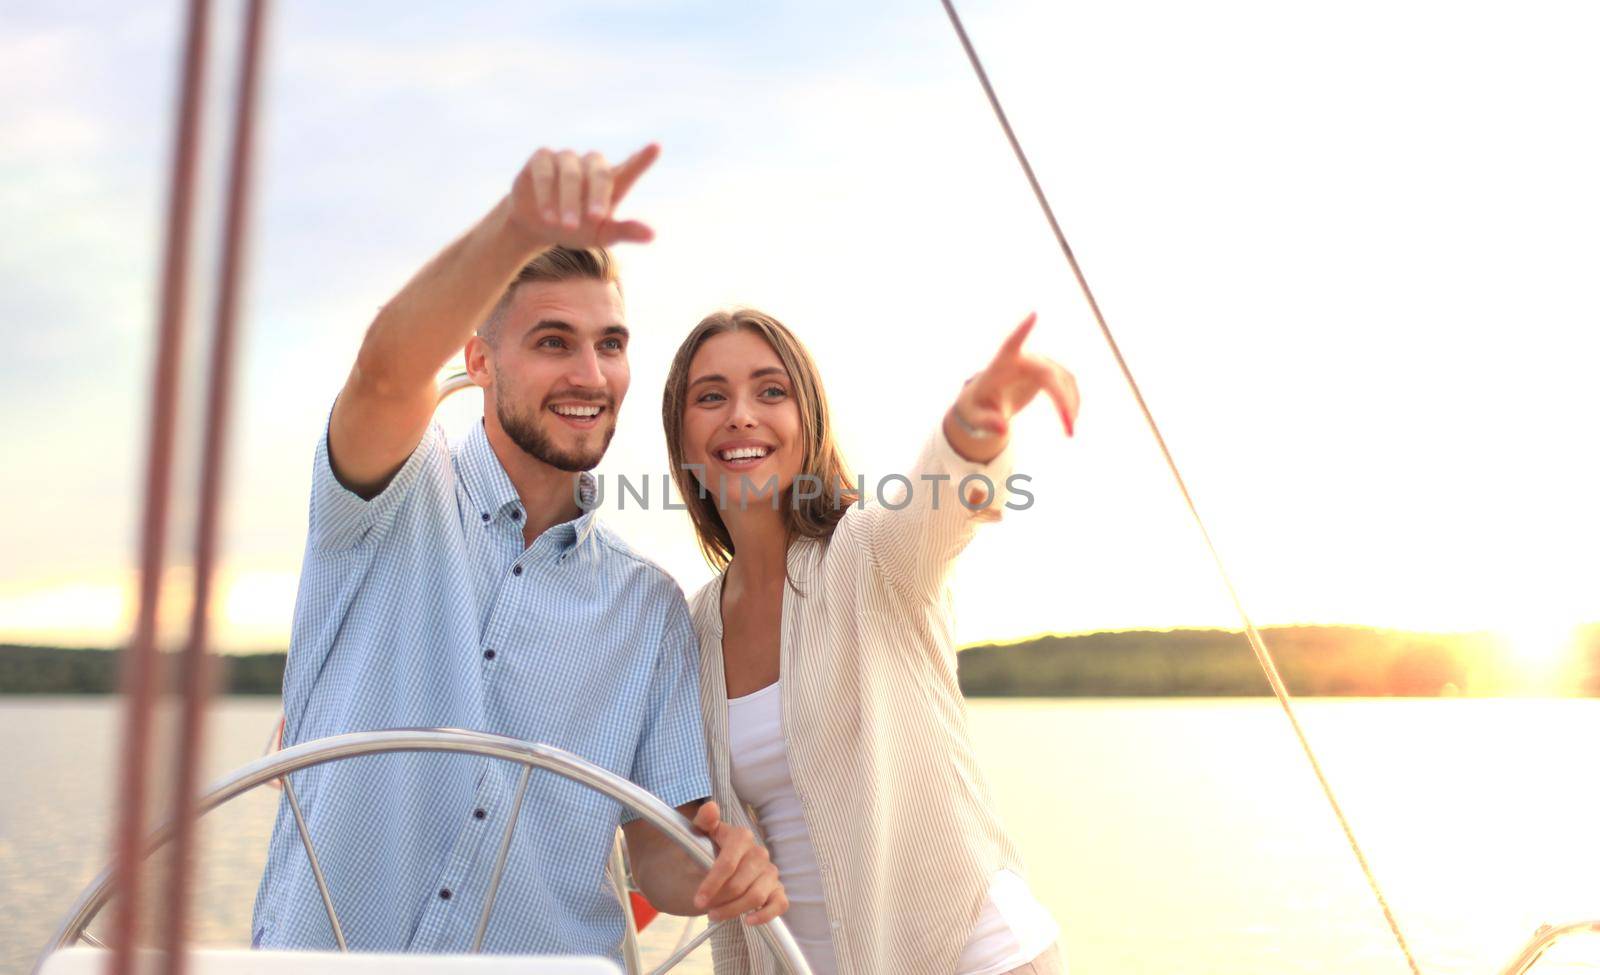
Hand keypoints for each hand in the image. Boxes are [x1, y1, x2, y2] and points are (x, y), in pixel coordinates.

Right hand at [507, 143, 659, 248]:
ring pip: (571, 173)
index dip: (643, 159)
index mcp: (612, 182)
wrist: (537, 226)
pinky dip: (546, 194)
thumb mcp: (602, 236)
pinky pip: (545, 171)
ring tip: (565, 226)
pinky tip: (547, 215)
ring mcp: (566, 159)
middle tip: (595, 218)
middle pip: (600, 173)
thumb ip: (625, 231)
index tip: (656, 148)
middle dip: (598, 196)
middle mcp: (591, 165)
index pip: (630, 168)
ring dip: (569, 201)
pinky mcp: (541, 158)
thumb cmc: (576, 229)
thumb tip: (652, 235)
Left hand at [690, 801, 787, 924]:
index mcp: (742, 837)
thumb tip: (710, 808)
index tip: (698, 899)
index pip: (728, 863)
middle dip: (719, 899)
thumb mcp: (700, 833)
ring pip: (755, 897)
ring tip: (714, 915)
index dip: (712, 883)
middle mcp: (759, 854)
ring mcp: (770, 872)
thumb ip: (704, 821)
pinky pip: (779, 904)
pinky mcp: (777, 890)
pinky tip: (749, 920)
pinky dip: (766, 915)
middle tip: (703, 907)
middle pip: (739, 884)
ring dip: (733, 910)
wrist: (716, 865)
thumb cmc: (707, 848)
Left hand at [956, 312, 1079, 438]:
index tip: (1034, 315)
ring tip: (1069, 431)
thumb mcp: (976, 418)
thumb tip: (1002, 431)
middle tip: (1069, 425)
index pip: (1012, 343)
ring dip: (1069, 402)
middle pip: (1048, 374)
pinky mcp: (1049, 373)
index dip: (1022, 329)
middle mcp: (1024, 359)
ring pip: (1063, 380)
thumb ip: (987, 422)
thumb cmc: (978, 407)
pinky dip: (1071, 401)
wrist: (986, 402)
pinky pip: (1067, 384)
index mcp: (1001, 363)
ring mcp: (1039, 364)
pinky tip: (1070, 421)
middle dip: (1061, 398)